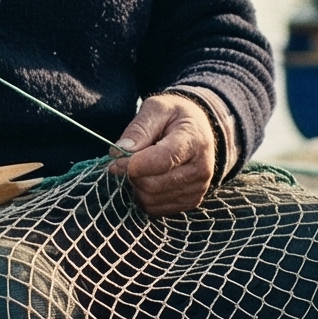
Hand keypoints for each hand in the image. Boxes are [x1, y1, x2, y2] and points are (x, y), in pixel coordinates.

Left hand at [112, 94, 214, 215]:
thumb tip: (119, 152)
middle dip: (132, 175)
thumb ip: (139, 128)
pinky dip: (143, 197)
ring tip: (140, 168)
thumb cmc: (174, 117)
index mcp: (194, 141)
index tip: (116, 160)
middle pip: (153, 185)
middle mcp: (201, 169)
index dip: (133, 164)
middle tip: (127, 161)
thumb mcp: (157, 109)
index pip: (162, 160)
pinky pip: (155, 209)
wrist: (199, 131)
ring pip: (151, 200)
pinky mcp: (191, 202)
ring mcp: (198, 189)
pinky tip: (147, 179)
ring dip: (136, 186)